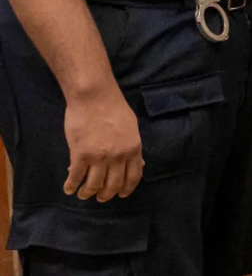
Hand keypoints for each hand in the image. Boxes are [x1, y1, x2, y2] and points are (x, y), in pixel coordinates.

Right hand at [63, 87, 142, 201]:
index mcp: (133, 149)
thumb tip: (139, 163)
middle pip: (113, 185)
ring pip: (94, 185)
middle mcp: (118, 156)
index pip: (133, 176)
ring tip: (83, 194)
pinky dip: (71, 186)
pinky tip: (69, 188)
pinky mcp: (80, 155)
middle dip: (106, 195)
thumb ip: (133, 146)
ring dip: (88, 193)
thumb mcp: (131, 127)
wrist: (94, 96)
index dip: (126, 189)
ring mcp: (99, 157)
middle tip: (100, 198)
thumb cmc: (113, 108)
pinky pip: (76, 177)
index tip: (121, 195)